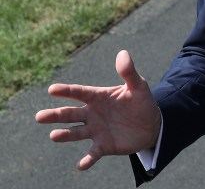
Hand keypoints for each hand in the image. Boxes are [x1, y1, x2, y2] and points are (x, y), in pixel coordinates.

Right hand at [36, 50, 161, 169]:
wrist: (152, 124)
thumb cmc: (141, 102)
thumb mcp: (138, 86)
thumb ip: (129, 72)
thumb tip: (122, 53)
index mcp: (97, 97)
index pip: (79, 92)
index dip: (66, 90)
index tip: (52, 89)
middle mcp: (92, 114)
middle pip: (70, 113)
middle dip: (55, 115)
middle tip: (39, 117)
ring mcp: (95, 130)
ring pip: (76, 132)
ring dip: (65, 135)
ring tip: (54, 135)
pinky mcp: (103, 145)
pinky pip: (93, 153)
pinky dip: (87, 159)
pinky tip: (81, 165)